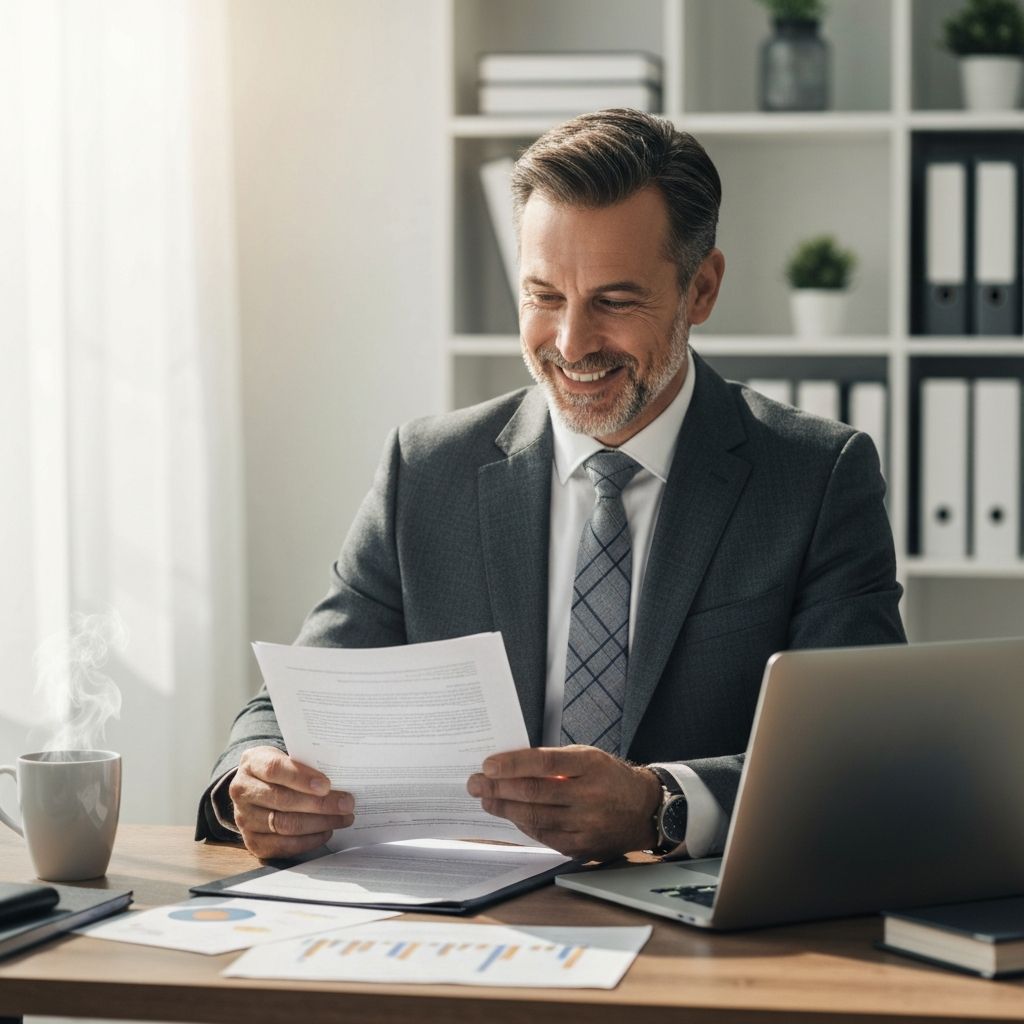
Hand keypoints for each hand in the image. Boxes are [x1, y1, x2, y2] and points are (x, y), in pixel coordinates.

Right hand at [228, 746, 354, 859]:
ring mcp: (244, 818)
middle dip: (320, 804)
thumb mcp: (286, 755)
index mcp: (251, 763)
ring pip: (284, 825)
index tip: (327, 785)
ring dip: (319, 823)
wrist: (255, 787)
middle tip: (346, 804)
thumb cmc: (280, 769)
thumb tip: (340, 777)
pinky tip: (326, 832)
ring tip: (342, 818)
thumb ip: (305, 763)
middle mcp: (242, 791)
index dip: (301, 778)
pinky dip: (308, 841)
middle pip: (283, 800)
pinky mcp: (251, 841)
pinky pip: (282, 846)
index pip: (275, 769)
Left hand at [466, 745, 661, 860]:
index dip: (513, 764)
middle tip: (475, 784)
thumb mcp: (588, 757)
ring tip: (486, 800)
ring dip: (505, 809)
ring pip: (536, 818)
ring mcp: (587, 825)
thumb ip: (555, 762)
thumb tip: (511, 766)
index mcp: (591, 766)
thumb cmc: (609, 777)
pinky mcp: (583, 847)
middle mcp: (590, 796)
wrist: (644, 810)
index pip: (545, 763)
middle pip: (535, 793)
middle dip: (498, 788)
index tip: (488, 765)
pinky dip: (524, 825)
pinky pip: (545, 836)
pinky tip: (511, 816)